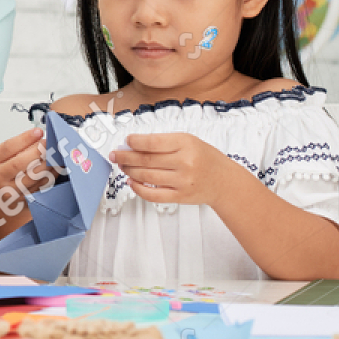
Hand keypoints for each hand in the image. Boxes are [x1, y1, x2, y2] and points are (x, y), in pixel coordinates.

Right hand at [0, 127, 52, 195]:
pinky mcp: (24, 197)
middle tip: (49, 144)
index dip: (24, 139)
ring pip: (31, 176)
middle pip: (18, 163)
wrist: (9, 192)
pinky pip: (40, 185)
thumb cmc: (11, 167)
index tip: (38, 132)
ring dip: (46, 164)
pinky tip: (56, 166)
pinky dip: (51, 174)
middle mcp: (0, 175)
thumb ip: (24, 144)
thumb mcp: (10, 153)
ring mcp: (11, 188)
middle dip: (37, 152)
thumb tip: (40, 135)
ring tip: (55, 154)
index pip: (8, 147)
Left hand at [110, 132, 234, 206]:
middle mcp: (184, 163)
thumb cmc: (204, 157)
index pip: (153, 143)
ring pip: (146, 176)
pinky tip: (132, 182)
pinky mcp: (180, 197)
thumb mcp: (188, 141)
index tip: (126, 141)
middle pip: (146, 160)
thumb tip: (132, 145)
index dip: (134, 142)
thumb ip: (162, 142)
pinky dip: (138, 189)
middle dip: (125, 157)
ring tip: (122, 166)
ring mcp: (182, 181)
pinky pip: (153, 195)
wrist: (223, 181)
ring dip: (129, 171)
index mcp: (186, 144)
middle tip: (115, 154)